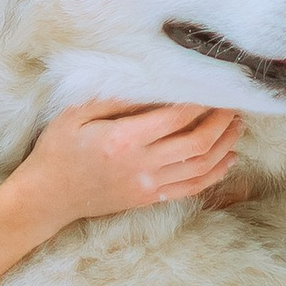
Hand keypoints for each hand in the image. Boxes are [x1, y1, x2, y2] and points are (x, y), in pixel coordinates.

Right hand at [0, 94, 244, 285]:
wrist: (48, 197)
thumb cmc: (58, 149)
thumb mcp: (75, 114)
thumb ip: (114, 100)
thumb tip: (150, 85)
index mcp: (124, 140)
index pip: (176, 118)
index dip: (201, 102)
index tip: (214, 86)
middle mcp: (142, 165)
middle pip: (197, 143)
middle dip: (221, 121)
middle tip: (233, 103)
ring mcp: (148, 186)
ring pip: (201, 167)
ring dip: (224, 145)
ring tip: (236, 125)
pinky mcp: (149, 199)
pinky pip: (192, 188)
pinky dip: (215, 173)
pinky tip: (227, 158)